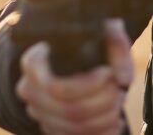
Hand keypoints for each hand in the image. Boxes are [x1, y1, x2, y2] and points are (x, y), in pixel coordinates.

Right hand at [16, 18, 133, 134]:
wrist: (76, 51)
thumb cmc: (89, 38)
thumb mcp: (102, 29)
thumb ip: (117, 44)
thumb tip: (122, 79)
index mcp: (34, 61)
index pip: (54, 85)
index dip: (86, 85)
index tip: (108, 72)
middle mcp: (30, 89)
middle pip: (68, 109)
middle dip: (103, 102)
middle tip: (120, 90)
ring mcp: (38, 112)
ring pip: (73, 127)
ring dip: (104, 118)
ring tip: (119, 102)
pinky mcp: (50, 127)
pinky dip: (100, 133)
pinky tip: (115, 122)